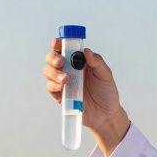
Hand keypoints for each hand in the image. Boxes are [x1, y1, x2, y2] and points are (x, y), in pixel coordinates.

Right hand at [41, 39, 129, 153]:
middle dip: (53, 57)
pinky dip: (53, 85)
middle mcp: (69, 70)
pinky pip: (50, 87)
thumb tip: (86, 51)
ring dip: (53, 72)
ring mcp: (63, 82)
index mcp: (79, 62)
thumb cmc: (107, 93)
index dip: (59, 44)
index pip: (65, 49)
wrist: (106, 114)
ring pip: (49, 71)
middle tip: (60, 62)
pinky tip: (61, 86)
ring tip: (65, 79)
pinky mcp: (60, 95)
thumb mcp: (106, 75)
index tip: (57, 42)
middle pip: (52, 58)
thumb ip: (97, 62)